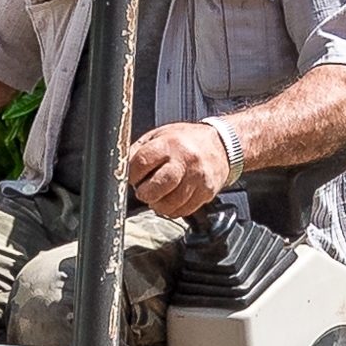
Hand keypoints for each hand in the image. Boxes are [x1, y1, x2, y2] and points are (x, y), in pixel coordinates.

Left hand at [122, 116, 239, 218]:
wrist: (222, 144)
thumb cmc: (188, 140)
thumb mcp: (161, 135)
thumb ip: (140, 150)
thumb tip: (123, 166)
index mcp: (170, 144)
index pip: (142, 163)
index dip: (133, 175)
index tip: (134, 177)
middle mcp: (185, 161)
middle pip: (157, 187)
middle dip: (145, 193)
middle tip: (144, 191)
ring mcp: (198, 178)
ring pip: (171, 203)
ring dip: (158, 205)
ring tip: (157, 197)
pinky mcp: (206, 192)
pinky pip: (184, 210)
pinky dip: (173, 209)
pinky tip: (171, 200)